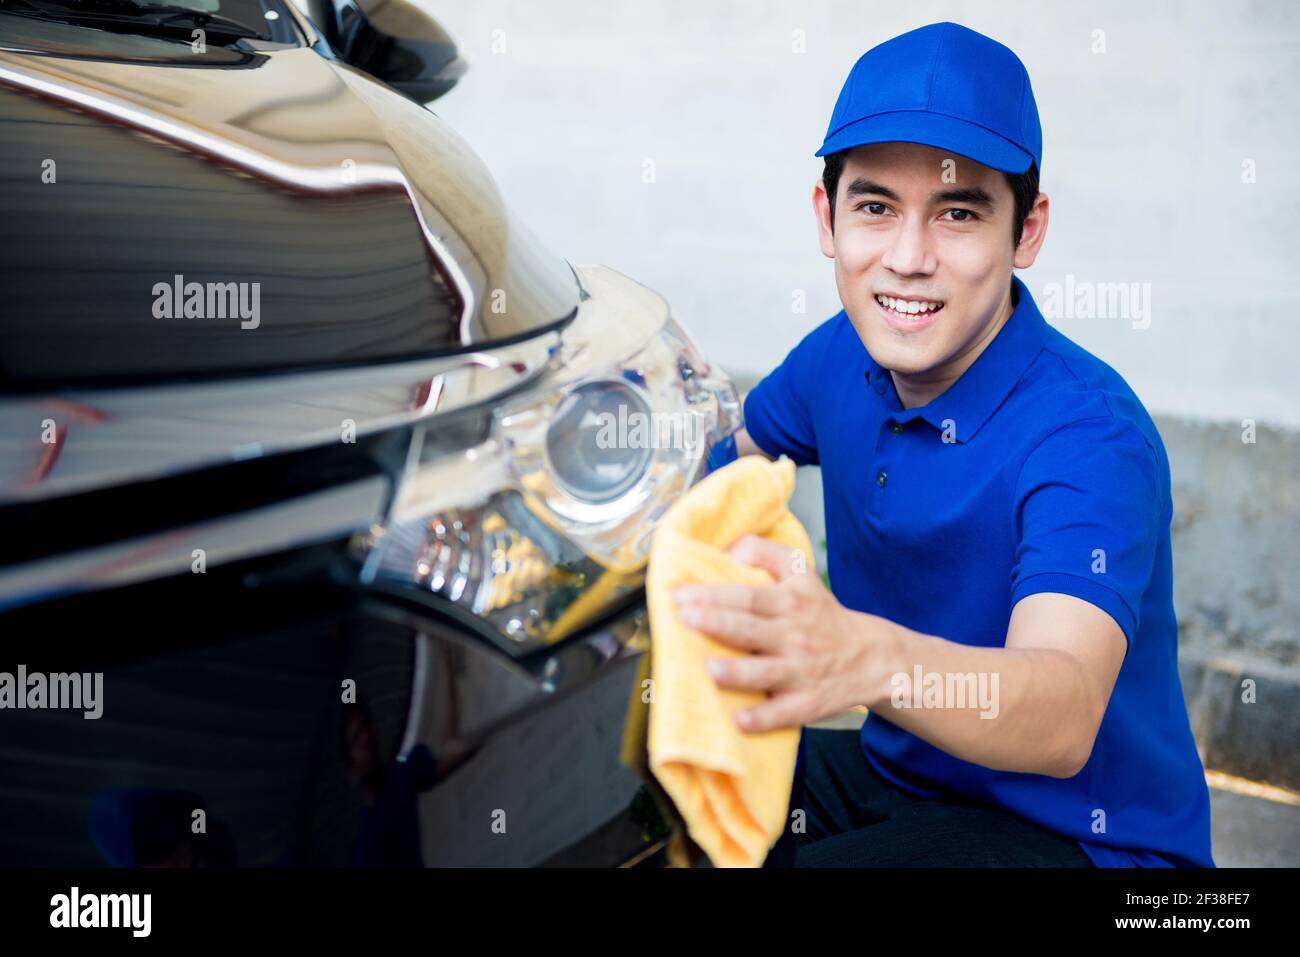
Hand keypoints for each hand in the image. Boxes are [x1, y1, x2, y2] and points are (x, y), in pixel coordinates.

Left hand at [672, 534, 888, 732]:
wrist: (872, 657)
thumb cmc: (822, 614)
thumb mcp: (802, 574)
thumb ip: (765, 553)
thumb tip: (728, 551)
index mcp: (788, 603)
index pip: (747, 597)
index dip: (713, 595)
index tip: (679, 595)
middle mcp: (794, 636)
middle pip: (751, 629)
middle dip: (716, 623)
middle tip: (684, 619)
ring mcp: (801, 672)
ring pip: (765, 673)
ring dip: (737, 672)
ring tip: (709, 669)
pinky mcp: (808, 703)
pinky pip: (784, 713)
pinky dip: (763, 718)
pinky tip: (739, 721)